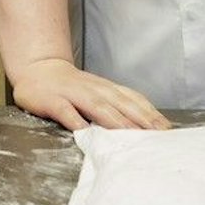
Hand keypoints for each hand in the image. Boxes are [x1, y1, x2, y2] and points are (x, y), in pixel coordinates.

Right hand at [9, 58, 169, 131]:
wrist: (37, 69)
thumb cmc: (72, 87)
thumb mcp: (98, 92)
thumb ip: (117, 107)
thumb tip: (144, 128)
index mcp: (107, 89)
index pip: (134, 100)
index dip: (151, 114)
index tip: (167, 129)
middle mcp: (94, 89)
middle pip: (121, 103)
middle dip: (141, 119)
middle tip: (157, 135)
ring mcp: (73, 94)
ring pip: (98, 107)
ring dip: (115, 120)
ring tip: (130, 135)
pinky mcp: (52, 100)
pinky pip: (65, 111)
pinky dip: (75, 120)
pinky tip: (84, 133)